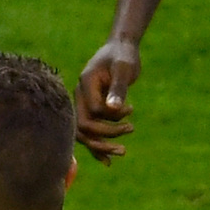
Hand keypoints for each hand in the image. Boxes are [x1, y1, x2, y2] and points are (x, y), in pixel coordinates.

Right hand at [76, 39, 142, 163]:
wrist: (121, 49)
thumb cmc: (124, 56)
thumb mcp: (124, 69)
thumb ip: (118, 88)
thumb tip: (113, 109)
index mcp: (85, 84)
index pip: (93, 112)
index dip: (112, 117)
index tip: (130, 109)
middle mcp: (79, 95)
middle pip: (84, 127)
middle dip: (104, 138)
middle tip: (126, 143)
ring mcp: (83, 103)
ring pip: (85, 133)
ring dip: (102, 145)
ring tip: (123, 152)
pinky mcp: (91, 109)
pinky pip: (89, 132)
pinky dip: (98, 146)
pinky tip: (108, 160)